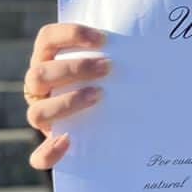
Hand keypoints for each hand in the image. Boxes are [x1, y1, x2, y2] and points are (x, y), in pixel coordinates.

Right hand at [25, 22, 111, 171]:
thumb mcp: (110, 65)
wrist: (110, 123)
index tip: (102, 39)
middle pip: (39, 74)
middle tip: (108, 67)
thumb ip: (117, 51)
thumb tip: (155, 40)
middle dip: (75, 68)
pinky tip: (69, 141)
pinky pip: (39, 157)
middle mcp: (39, 88)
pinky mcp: (49, 149)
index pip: (47, 38)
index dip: (70, 35)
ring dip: (68, 102)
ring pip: (37, 112)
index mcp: (47, 60)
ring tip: (99, 95)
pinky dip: (50, 151)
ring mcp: (42, 117)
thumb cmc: (113, 83)